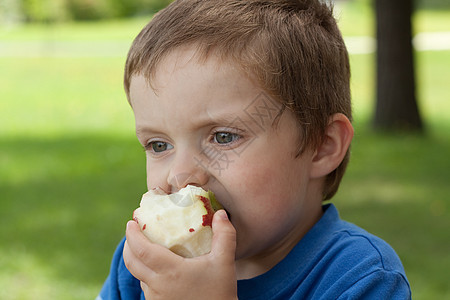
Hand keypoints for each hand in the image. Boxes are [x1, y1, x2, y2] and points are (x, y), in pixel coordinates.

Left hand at [123, 210, 237, 299]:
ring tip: (145, 246)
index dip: (132, 235)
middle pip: (132, 262)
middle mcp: (158, 286)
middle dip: (128, 245)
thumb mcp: (225, 261)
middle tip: (132, 230)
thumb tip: (220, 213)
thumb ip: (224, 235)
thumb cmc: (220, 292)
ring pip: (139, 275)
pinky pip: (146, 287)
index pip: (142, 250)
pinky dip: (145, 273)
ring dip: (137, 259)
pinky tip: (156, 267)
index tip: (131, 222)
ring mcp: (156, 298)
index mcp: (170, 272)